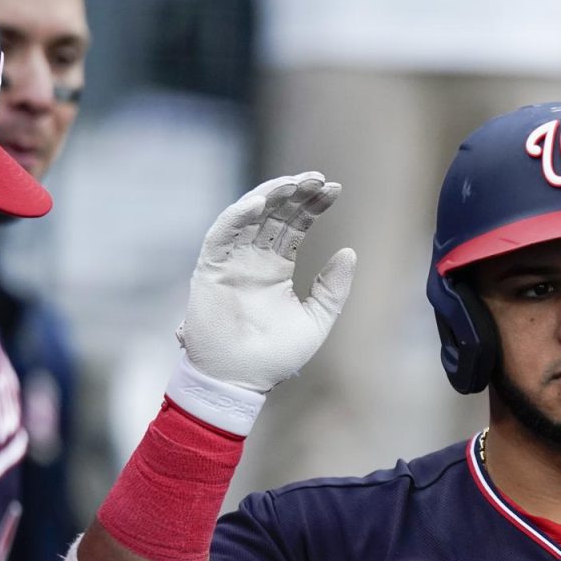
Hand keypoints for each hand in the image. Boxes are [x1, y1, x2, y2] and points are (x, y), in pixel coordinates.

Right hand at [177, 172, 355, 393]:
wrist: (240, 381)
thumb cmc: (275, 357)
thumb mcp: (316, 320)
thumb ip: (333, 288)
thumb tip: (349, 252)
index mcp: (276, 268)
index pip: (295, 226)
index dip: (312, 205)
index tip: (334, 189)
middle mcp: (253, 259)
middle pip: (274, 214)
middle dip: (295, 193)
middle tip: (318, 179)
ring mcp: (231, 261)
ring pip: (249, 216)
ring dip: (270, 195)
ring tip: (294, 183)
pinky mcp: (211, 268)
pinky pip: (221, 234)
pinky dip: (238, 216)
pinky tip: (260, 202)